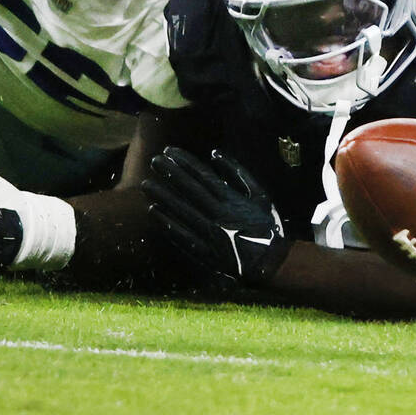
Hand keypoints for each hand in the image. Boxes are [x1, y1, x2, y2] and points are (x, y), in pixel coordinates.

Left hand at [141, 148, 289, 284]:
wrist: (269, 263)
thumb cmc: (265, 225)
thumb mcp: (260, 195)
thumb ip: (239, 173)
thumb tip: (215, 154)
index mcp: (232, 200)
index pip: (203, 176)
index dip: (185, 163)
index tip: (170, 151)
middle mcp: (217, 215)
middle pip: (189, 190)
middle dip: (170, 174)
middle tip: (154, 161)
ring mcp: (208, 234)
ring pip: (181, 211)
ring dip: (163, 196)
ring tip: (147, 184)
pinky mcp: (203, 252)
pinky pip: (181, 235)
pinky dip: (167, 223)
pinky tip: (153, 211)